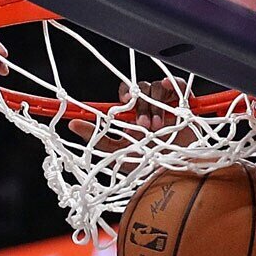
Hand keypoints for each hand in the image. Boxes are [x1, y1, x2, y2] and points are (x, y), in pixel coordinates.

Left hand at [68, 78, 194, 165]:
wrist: (171, 171)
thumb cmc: (146, 162)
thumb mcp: (118, 152)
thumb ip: (97, 138)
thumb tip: (72, 124)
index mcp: (134, 113)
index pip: (127, 93)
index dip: (125, 93)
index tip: (124, 103)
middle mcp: (149, 106)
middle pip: (141, 89)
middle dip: (142, 106)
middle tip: (143, 126)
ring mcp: (166, 104)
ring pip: (156, 88)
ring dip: (155, 106)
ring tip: (157, 127)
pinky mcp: (184, 104)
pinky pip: (177, 85)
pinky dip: (172, 84)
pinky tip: (168, 92)